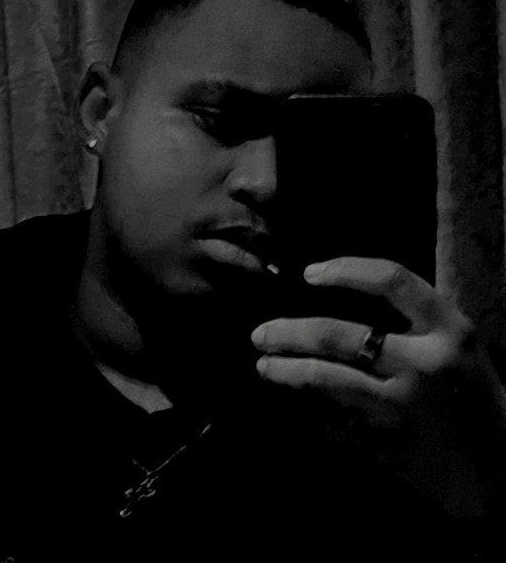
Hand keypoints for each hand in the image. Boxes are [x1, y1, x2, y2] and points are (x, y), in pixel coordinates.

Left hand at [251, 257, 505, 521]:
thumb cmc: (472, 400)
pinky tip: (290, 406)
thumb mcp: (457, 351)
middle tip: (260, 334)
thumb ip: (413, 326)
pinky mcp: (390, 446)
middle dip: (289, 332)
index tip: (309, 274)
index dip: (345, 271)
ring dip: (286, 371)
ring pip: (325, 379)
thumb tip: (341, 304)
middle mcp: (426, 364)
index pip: (392, 281)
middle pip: (339, 335)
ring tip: (263, 366)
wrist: (502, 471)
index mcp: (450, 331)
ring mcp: (405, 407)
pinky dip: (305, 412)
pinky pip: (332, 422)